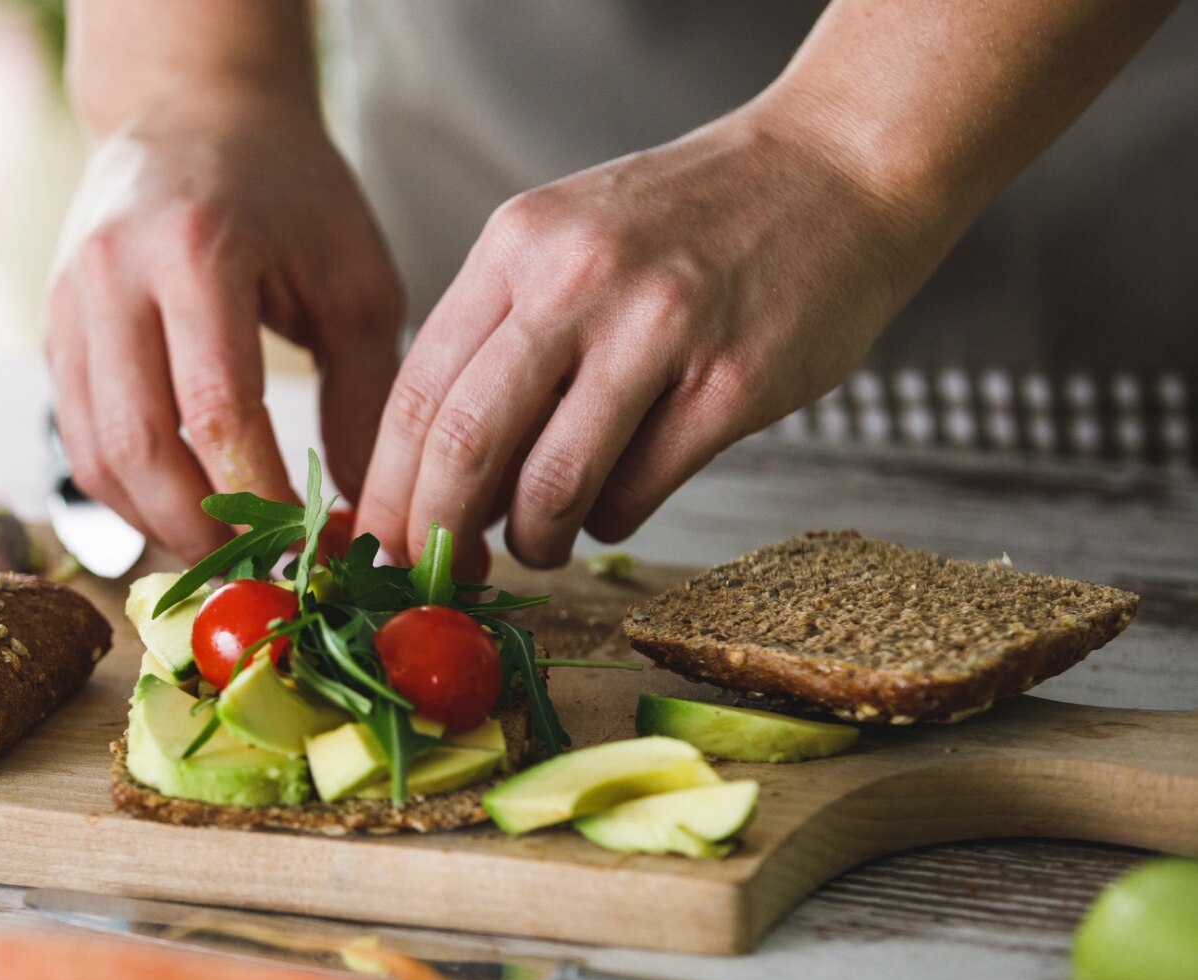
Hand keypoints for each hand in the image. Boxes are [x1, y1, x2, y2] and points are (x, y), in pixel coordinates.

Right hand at [45, 94, 401, 560]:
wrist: (190, 109)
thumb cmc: (290, 192)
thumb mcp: (355, 278)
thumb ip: (367, 398)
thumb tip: (371, 518)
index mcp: (197, 252)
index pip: (215, 412)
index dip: (261, 499)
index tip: (310, 546)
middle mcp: (113, 278)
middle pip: (138, 447)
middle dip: (202, 530)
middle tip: (262, 571)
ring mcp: (68, 306)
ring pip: (94, 456)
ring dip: (159, 523)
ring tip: (228, 548)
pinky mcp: (51, 331)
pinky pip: (77, 438)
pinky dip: (128, 492)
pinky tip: (186, 507)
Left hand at [357, 104, 944, 568]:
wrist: (837, 167)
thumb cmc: (690, 222)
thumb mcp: (568, 240)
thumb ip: (500, 338)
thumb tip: (436, 474)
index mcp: (518, 246)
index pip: (417, 391)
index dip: (388, 487)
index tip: (380, 544)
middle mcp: (577, 280)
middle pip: (465, 443)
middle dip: (438, 532)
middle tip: (440, 574)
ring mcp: (659, 330)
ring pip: (551, 484)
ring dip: (532, 540)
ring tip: (538, 544)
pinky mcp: (733, 383)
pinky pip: (636, 491)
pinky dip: (608, 521)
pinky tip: (614, 505)